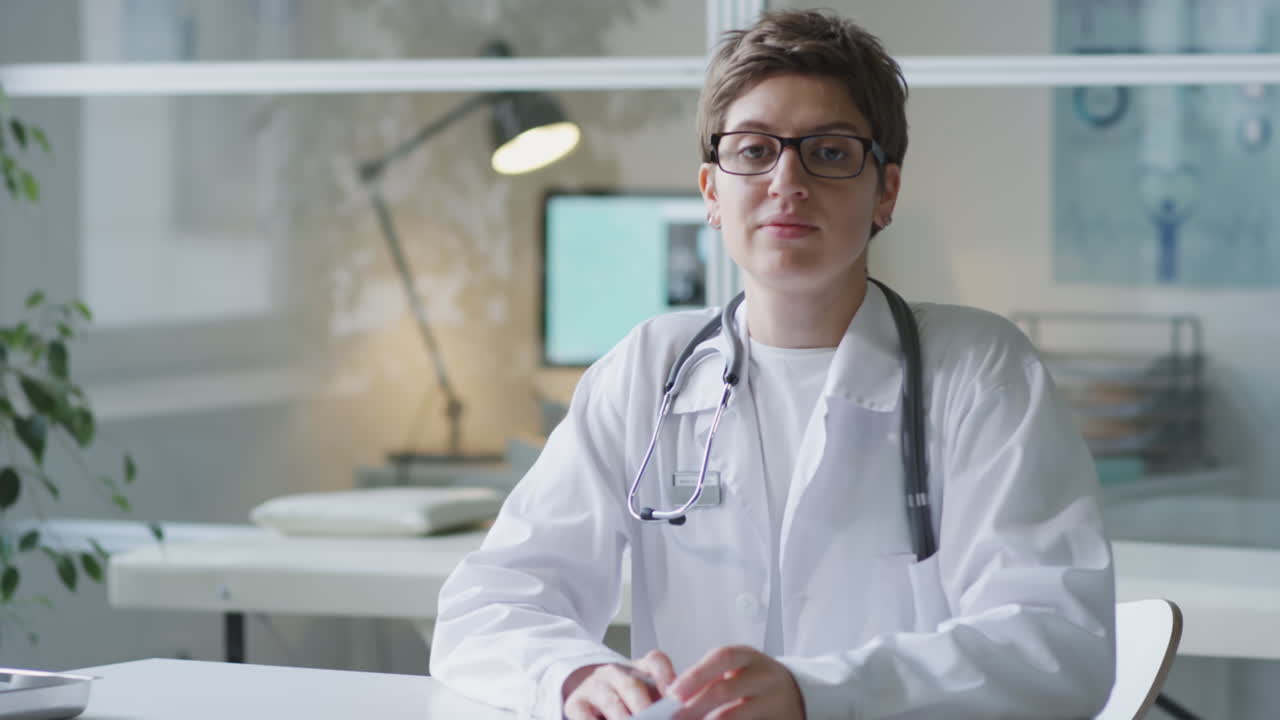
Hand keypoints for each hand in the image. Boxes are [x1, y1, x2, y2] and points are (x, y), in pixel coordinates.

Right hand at [562, 649, 676, 719]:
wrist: (591, 694)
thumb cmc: (631, 700)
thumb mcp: (649, 695)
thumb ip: (664, 703)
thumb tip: (684, 714)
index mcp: (640, 668)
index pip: (656, 662)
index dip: (666, 677)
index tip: (674, 697)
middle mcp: (616, 672)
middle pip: (632, 685)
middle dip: (645, 708)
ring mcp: (594, 686)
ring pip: (611, 703)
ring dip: (623, 719)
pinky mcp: (575, 704)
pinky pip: (584, 718)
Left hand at [668, 645, 803, 719]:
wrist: (795, 694)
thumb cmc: (752, 680)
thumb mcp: (736, 669)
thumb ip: (708, 677)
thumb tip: (668, 688)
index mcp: (748, 657)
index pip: (722, 657)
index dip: (696, 674)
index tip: (673, 692)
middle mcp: (763, 676)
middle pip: (726, 689)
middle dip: (696, 705)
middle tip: (675, 717)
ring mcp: (773, 701)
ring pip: (739, 714)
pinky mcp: (778, 719)